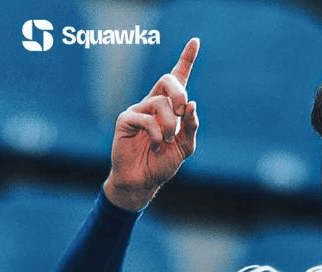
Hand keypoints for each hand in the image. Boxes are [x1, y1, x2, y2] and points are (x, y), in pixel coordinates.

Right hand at [104, 37, 199, 209]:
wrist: (143, 181)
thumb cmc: (162, 163)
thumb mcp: (185, 147)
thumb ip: (191, 127)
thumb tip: (192, 105)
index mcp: (169, 108)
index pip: (177, 79)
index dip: (186, 59)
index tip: (196, 41)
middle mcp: (153, 104)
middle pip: (168, 81)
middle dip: (180, 93)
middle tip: (183, 111)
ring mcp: (139, 110)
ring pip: (160, 103)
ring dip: (170, 126)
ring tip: (166, 142)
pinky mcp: (126, 119)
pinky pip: (146, 119)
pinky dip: (156, 135)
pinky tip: (155, 147)